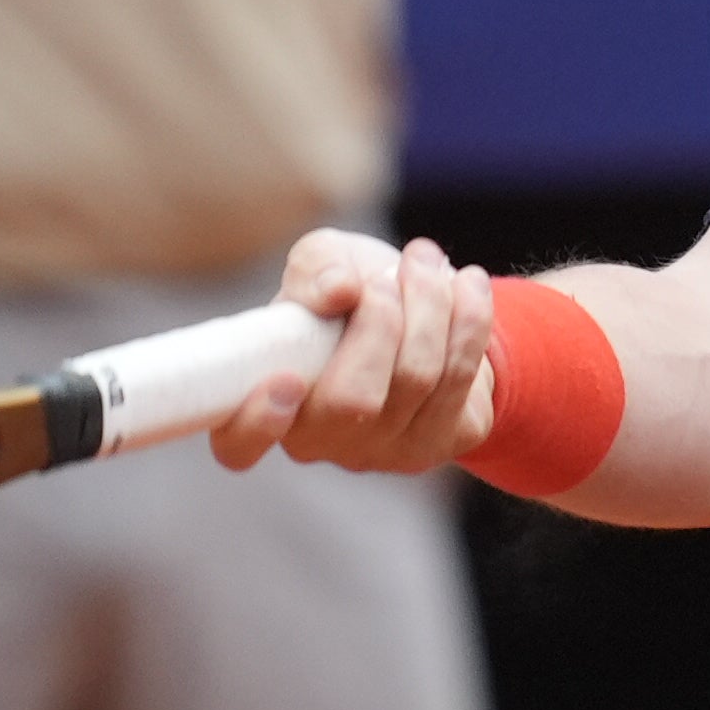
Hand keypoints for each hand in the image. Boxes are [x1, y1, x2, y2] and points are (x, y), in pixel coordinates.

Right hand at [210, 230, 501, 472]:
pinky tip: (467, 284)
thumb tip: (338, 291)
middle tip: (384, 278)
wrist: (424, 307)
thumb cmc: (351, 291)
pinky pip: (461, 378)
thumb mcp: (321, 263)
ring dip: (429, 302)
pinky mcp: (442, 441)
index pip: (239, 446)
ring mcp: (385, 451)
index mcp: (268, 402)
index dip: (256, 424)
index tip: (285, 380)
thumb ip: (314, 270)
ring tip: (424, 259)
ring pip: (417, 378)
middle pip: (353, 401)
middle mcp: (323, 441)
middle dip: (380, 322)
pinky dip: (470, 316)